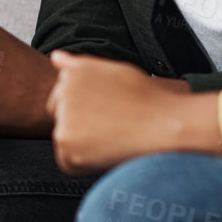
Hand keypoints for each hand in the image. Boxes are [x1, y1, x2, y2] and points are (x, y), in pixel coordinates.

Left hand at [47, 52, 221, 174]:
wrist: (166, 125)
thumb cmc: (146, 99)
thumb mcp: (114, 71)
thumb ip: (80, 66)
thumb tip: (55, 57)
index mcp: (73, 73)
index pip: (61, 97)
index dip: (87, 111)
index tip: (109, 114)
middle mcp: (64, 91)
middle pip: (59, 117)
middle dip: (77, 125)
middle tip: (112, 128)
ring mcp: (63, 115)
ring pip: (64, 139)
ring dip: (82, 145)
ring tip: (113, 138)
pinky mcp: (66, 141)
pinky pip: (67, 162)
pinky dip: (84, 164)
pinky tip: (108, 154)